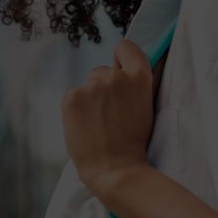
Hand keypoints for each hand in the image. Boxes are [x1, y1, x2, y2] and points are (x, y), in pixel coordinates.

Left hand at [61, 39, 158, 194]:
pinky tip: (86, 126)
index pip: (126, 47)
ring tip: (99, 124)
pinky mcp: (71, 97)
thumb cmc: (134, 143)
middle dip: (105, 87)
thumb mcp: (146, 107)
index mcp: (139, 77)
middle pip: (103, 71)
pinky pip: (74, 96)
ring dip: (90, 99)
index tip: (121, 70)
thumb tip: (128, 64)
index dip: (123, 58)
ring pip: (88, 85)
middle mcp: (115, 76)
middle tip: (112, 115)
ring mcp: (91, 86)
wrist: (116, 170)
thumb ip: (137, 84)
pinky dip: (76, 109)